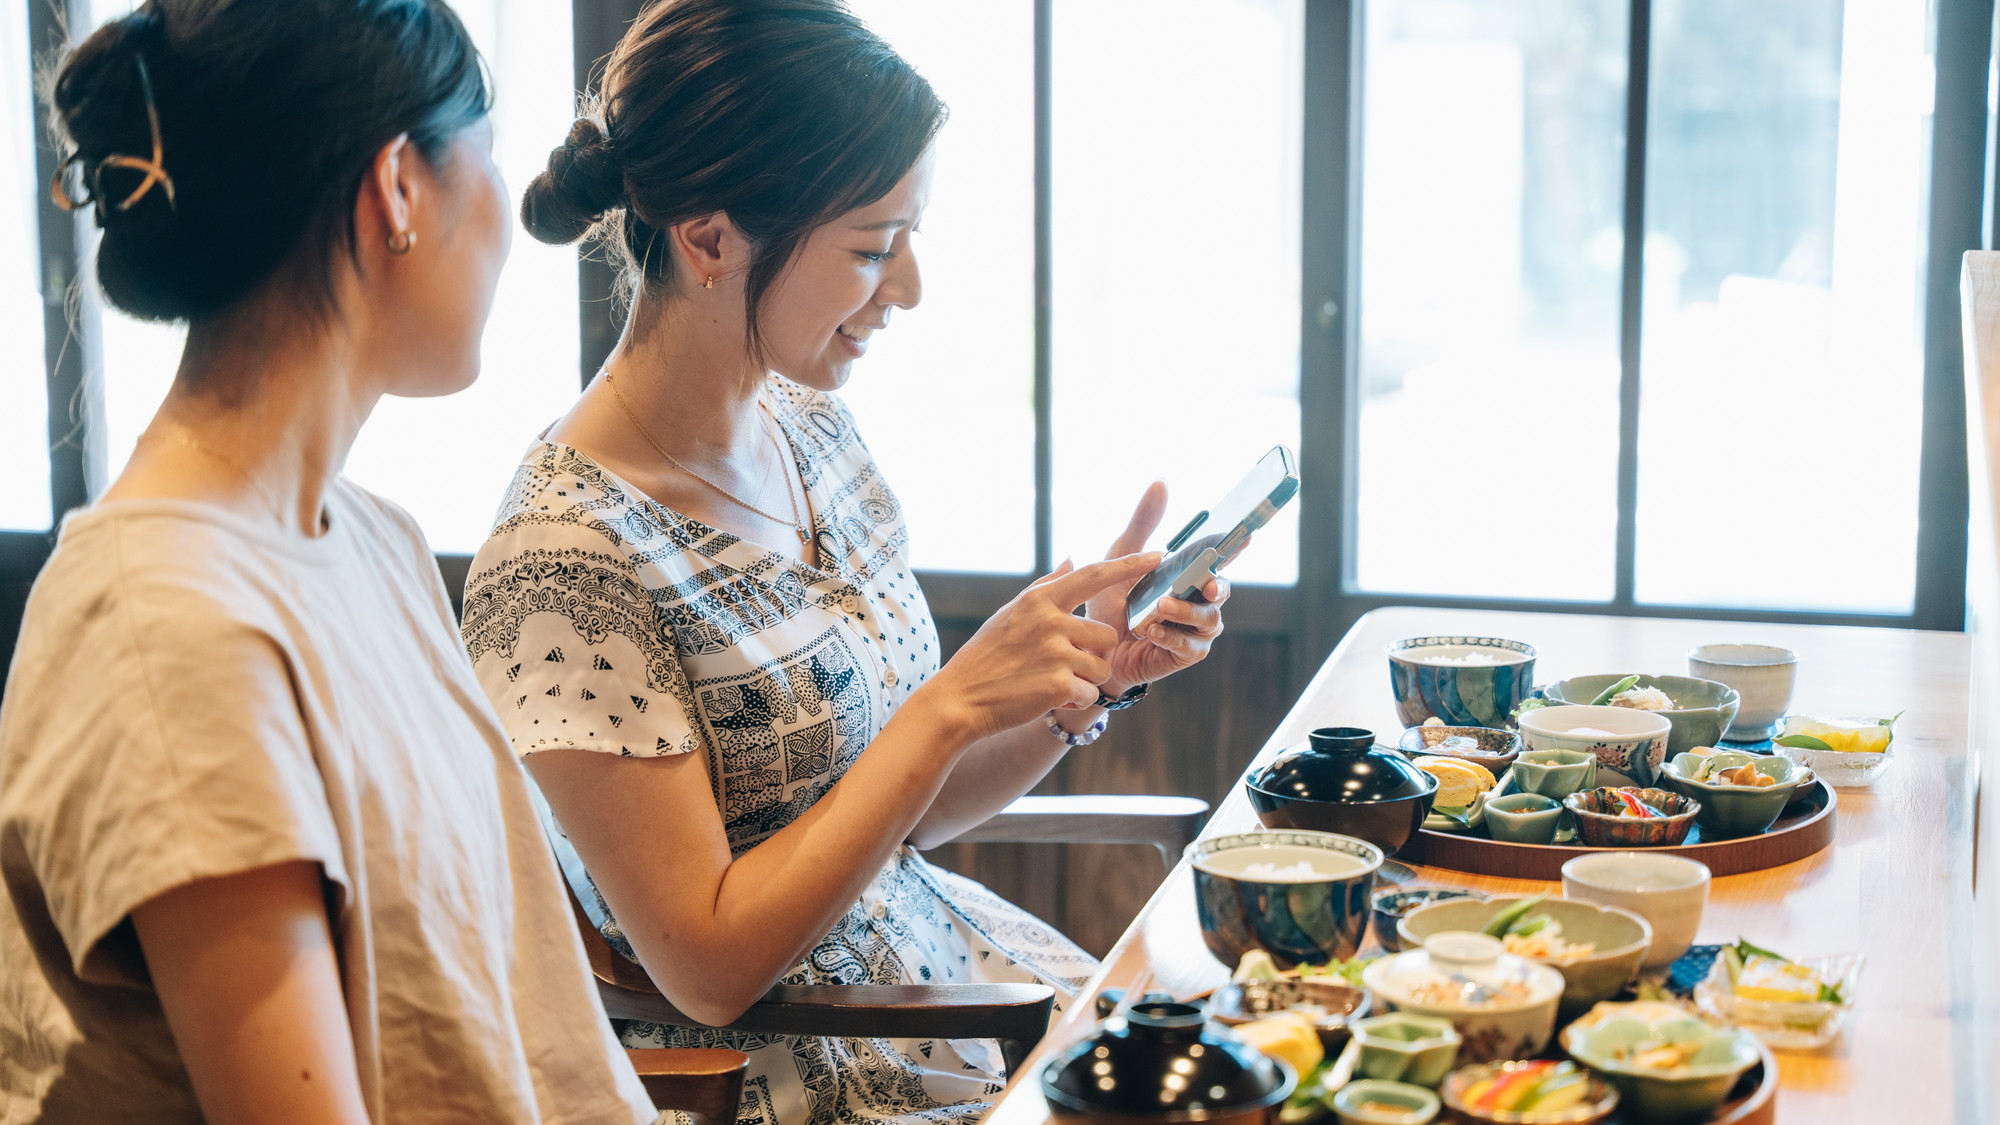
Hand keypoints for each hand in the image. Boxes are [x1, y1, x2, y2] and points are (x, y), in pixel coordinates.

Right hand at [915, 551, 1162, 742]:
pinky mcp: (1057, 685)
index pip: (1094, 575)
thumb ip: (1047, 586)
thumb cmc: (986, 655)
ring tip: (1050, 681)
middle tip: (1061, 665)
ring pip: (1102, 667)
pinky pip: (1090, 694)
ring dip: (1084, 680)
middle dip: (1093, 655)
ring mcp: (1054, 652)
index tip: (1158, 555)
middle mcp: (1050, 621)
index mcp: (1040, 600)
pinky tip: (1046, 697)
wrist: (960, 699)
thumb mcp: (1011, 613)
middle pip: (1106, 635)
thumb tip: (1072, 558)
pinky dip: (1074, 701)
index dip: (1129, 565)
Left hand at [1086, 482, 1231, 691]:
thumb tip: (1161, 483)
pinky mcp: (1186, 653)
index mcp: (1188, 574)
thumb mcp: (1121, 557)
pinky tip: (1153, 631)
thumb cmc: (1112, 601)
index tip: (1243, 537)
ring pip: (1207, 618)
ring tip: (1161, 607)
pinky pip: (1188, 645)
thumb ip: (1142, 523)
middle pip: (1222, 589)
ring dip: (1185, 611)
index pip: (1218, 558)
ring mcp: (1196, 628)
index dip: (1233, 547)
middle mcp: (1199, 600)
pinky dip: (1171, 636)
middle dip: (1217, 585)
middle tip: (1207, 584)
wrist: (1094, 648)